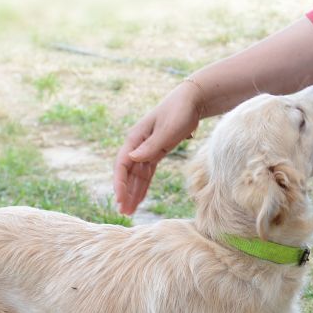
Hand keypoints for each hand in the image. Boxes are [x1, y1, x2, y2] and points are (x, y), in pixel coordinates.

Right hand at [114, 80, 204, 214]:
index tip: (120, 199)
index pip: (122, 164)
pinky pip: (147, 173)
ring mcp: (146, 149)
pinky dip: (143, 186)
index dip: (120, 183)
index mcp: (135, 137)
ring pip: (136, 175)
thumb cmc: (179, 111)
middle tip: (123, 212)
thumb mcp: (167, 129)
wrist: (192, 100)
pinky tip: (139, 199)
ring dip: (133, 192)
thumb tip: (132, 158)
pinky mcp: (157, 152)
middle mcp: (137, 144)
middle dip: (124, 192)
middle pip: (127, 172)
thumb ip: (151, 145)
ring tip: (128, 211)